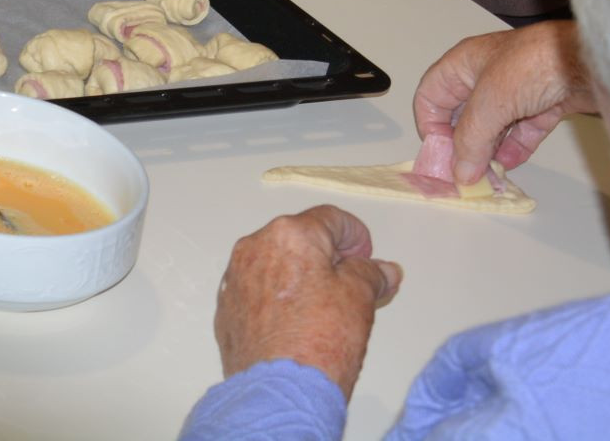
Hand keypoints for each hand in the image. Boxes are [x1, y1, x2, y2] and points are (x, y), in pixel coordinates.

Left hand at [213, 206, 402, 400]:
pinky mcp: (225, 308)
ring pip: (275, 264)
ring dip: (300, 277)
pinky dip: (278, 298)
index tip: (366, 261)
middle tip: (350, 287)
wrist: (278, 391)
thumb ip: (370, 274)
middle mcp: (253, 246)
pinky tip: (295, 325)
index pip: (330, 219)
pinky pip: (257, 291)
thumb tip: (384, 269)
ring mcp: (234, 278)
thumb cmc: (324, 339)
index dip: (356, 237)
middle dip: (327, 258)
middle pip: (299, 239)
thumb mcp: (360, 300)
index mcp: (289, 234)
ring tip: (323, 310)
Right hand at [412, 21, 593, 184]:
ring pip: (493, 126)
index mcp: (463, 64)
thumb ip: (472, 139)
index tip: (441, 156)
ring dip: (489, 150)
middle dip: (462, 144)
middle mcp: (486, 76)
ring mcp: (516, 91)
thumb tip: (460, 174)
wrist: (593, 60)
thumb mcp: (491, 101)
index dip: (430, 126)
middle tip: (465, 173)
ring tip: (489, 175)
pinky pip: (522, 130)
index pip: (432, 97)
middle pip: (462, 115)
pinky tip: (511, 164)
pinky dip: (515, 147)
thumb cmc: (534, 64)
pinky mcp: (544, 103)